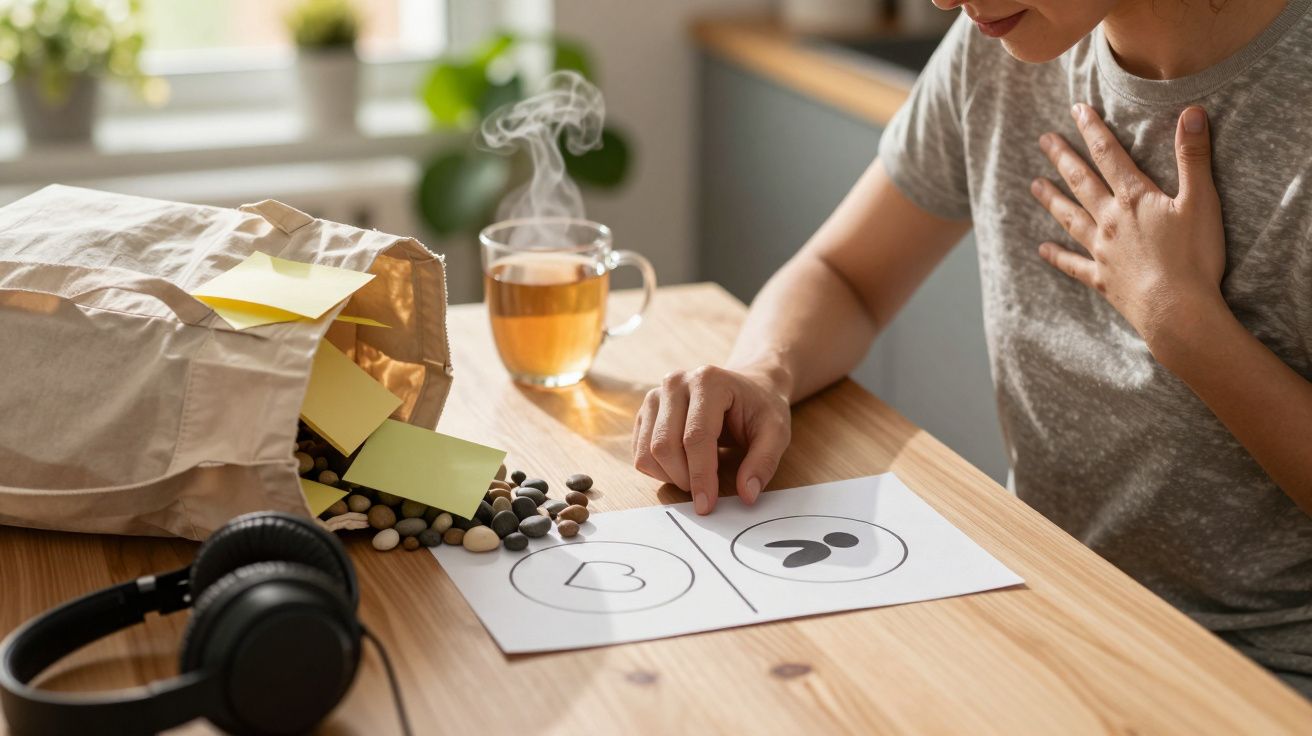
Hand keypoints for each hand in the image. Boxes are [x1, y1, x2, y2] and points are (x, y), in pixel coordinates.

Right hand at [632, 365, 790, 513]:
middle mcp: (676, 383)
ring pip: (647, 451)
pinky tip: (682, 466)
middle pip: (665, 445)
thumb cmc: (760, 409)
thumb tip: (747, 494)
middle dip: (684, 478)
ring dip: (669, 476)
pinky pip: (639, 451)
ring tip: (696, 475)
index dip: (700, 475)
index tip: (706, 505)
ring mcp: (656, 394)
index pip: (696, 437)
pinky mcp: (646, 410)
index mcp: (709, 381)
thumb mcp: (776, 432)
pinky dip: (659, 469)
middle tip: (705, 492)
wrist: (747, 388)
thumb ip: (764, 462)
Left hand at [1029, 103, 1226, 349]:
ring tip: (1034, 185)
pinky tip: (1042, 249)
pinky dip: (1057, 256)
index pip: (1109, 155)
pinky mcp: (1101, 279)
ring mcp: (1102, 250)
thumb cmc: (1194, 257)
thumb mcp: (1201, 201)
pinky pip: (1073, 265)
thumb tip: (1191, 112)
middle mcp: (1110, 220)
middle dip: (1063, 158)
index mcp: (1134, 199)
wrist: (1177, 311)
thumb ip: (1193, 157)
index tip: (1076, 110)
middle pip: (1081, 182)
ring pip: (1070, 218)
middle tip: (1044, 140)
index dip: (1093, 130)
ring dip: (1052, 199)